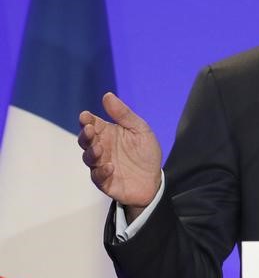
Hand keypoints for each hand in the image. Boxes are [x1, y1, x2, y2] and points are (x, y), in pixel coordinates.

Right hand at [78, 92, 162, 216]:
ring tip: (99, 148)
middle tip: (89, 129)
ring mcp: (101, 165)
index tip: (85, 116)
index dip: (87, 120)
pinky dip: (102, 172)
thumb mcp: (140, 130)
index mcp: (107, 133)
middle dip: (85, 135)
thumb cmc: (145, 153)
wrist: (154, 179)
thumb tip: (107, 95)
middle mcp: (101, 148)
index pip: (92, 124)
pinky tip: (110, 166)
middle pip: (86, 140)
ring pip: (88, 158)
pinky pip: (98, 177)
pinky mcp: (105, 181)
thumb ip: (124, 115)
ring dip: (91, 152)